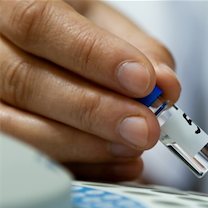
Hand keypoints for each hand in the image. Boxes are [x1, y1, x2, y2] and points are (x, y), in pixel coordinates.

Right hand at [0, 0, 180, 180]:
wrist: (44, 48)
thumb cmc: (72, 33)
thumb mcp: (103, 24)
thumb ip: (137, 47)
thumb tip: (165, 85)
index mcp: (9, 6)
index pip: (39, 23)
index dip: (93, 56)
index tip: (143, 81)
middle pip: (26, 82)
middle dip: (95, 111)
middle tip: (144, 127)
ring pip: (19, 128)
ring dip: (87, 144)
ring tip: (134, 146)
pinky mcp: (0, 136)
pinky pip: (31, 161)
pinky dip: (83, 167)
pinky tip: (120, 164)